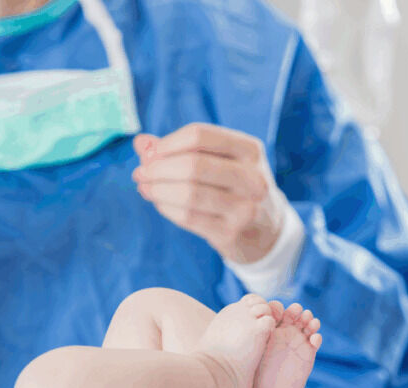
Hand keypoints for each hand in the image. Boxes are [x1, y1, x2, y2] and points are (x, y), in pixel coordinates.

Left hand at [132, 124, 287, 263]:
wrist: (266, 230)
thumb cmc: (234, 187)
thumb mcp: (218, 161)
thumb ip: (180, 149)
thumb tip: (141, 143)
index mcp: (250, 150)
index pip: (199, 135)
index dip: (167, 143)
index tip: (150, 153)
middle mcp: (253, 177)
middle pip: (193, 165)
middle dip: (158, 168)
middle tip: (141, 173)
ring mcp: (245, 208)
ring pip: (189, 194)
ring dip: (158, 190)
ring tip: (145, 188)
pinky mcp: (232, 233)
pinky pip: (188, 217)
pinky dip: (166, 208)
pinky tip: (159, 202)